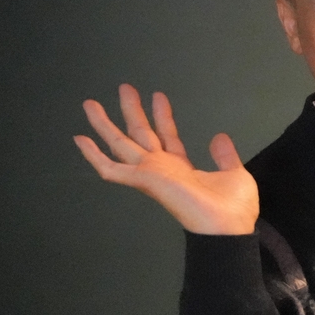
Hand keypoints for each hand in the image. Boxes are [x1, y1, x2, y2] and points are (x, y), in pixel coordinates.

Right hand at [75, 84, 257, 234]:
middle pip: (141, 134)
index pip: (167, 136)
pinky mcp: (144, 180)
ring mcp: (151, 174)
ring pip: (121, 144)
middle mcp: (163, 169)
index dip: (162, 116)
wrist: (228, 228)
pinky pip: (111, 169)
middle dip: (132, 111)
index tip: (158, 96)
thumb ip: (224, 156)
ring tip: (89, 103)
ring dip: (105, 124)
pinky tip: (80, 140)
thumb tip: (219, 136)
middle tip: (125, 87)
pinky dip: (94, 156)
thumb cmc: (234, 209)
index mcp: (182, 168)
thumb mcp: (233, 174)